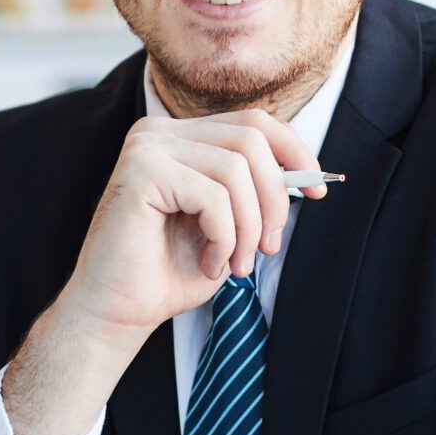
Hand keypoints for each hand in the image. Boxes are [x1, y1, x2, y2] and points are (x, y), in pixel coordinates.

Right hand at [3, 109, 327, 434]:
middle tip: (269, 248)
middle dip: (274, 199)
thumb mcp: (230, 224)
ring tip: (236, 264)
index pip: (255, 122)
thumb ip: (257, 191)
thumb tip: (307, 173)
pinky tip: (209, 263)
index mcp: (182, 136)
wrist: (116, 312)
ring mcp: (146, 146)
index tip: (319, 191)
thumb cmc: (170, 272)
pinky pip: (213, 196)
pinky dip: (224, 237)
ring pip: (236, 170)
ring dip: (249, 227)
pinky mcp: (140, 171)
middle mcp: (160, 132)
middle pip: (252, 139)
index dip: (295, 152)